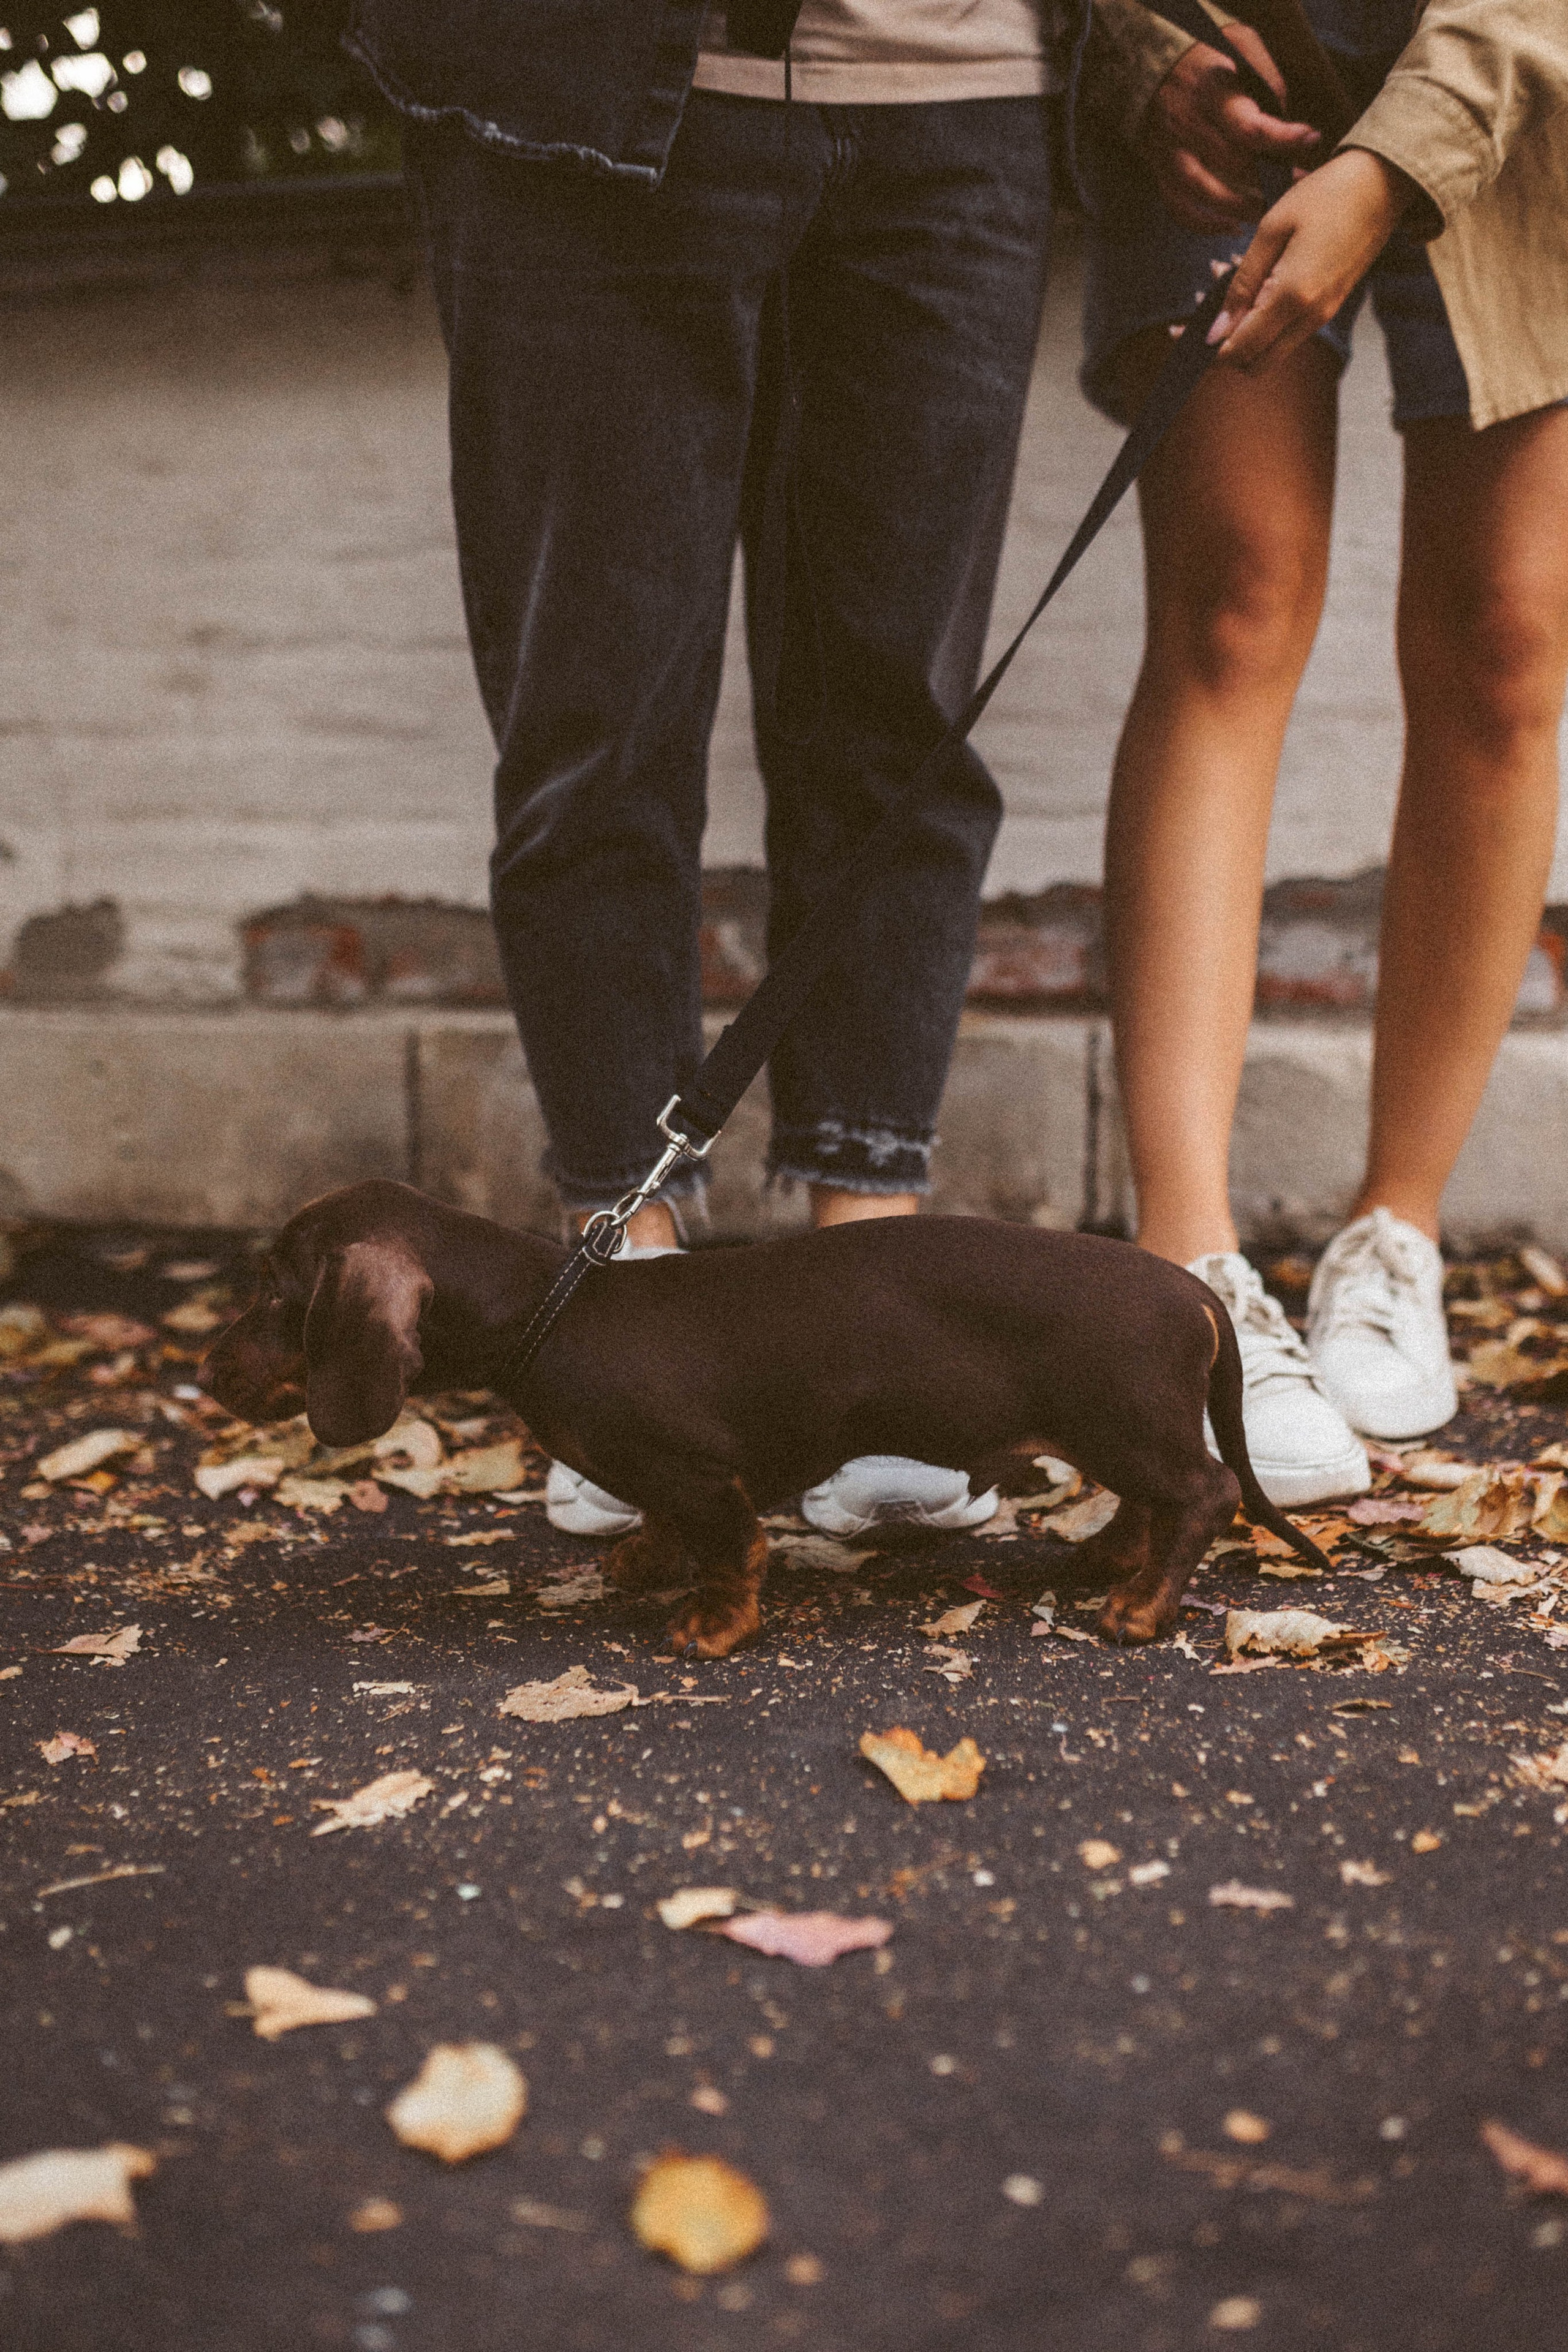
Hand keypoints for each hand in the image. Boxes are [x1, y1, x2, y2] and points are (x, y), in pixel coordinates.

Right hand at [1141, 27, 1318, 232]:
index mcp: (1211, 92)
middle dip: (1270, 179)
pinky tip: (1232, 227)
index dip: (1282, 139)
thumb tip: (1285, 117)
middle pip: (1233, 166)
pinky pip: (1180, 209)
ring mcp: (1172, 153)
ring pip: (1206, 193)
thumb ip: (1266, 76)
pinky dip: (1206, 225)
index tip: (1310, 139)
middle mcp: (1189, 125)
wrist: (1152, 65)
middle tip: (1296, 183)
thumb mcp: (1240, 44)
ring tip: (1267, 211)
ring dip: (1241, 208)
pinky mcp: (1162, 172)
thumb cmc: (1208, 57)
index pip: (1249, 127)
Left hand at [1208, 149, 1413, 369]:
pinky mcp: (1330, 307)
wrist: (1383, 183)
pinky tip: (1255, 281)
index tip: (1181, 332)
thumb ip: (1242, 283)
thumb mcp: (1272, 228)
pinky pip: (1288, 330)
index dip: (1206, 349)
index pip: (1239, 349)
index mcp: (1293, 298)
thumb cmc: (1327, 195)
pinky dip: (1265, 319)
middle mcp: (1311, 318)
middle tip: (1202, 314)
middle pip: (1254, 363)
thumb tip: (1217, 329)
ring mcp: (1324, 316)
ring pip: (1271, 351)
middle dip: (1224, 349)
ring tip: (1226, 281)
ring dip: (1244, 332)